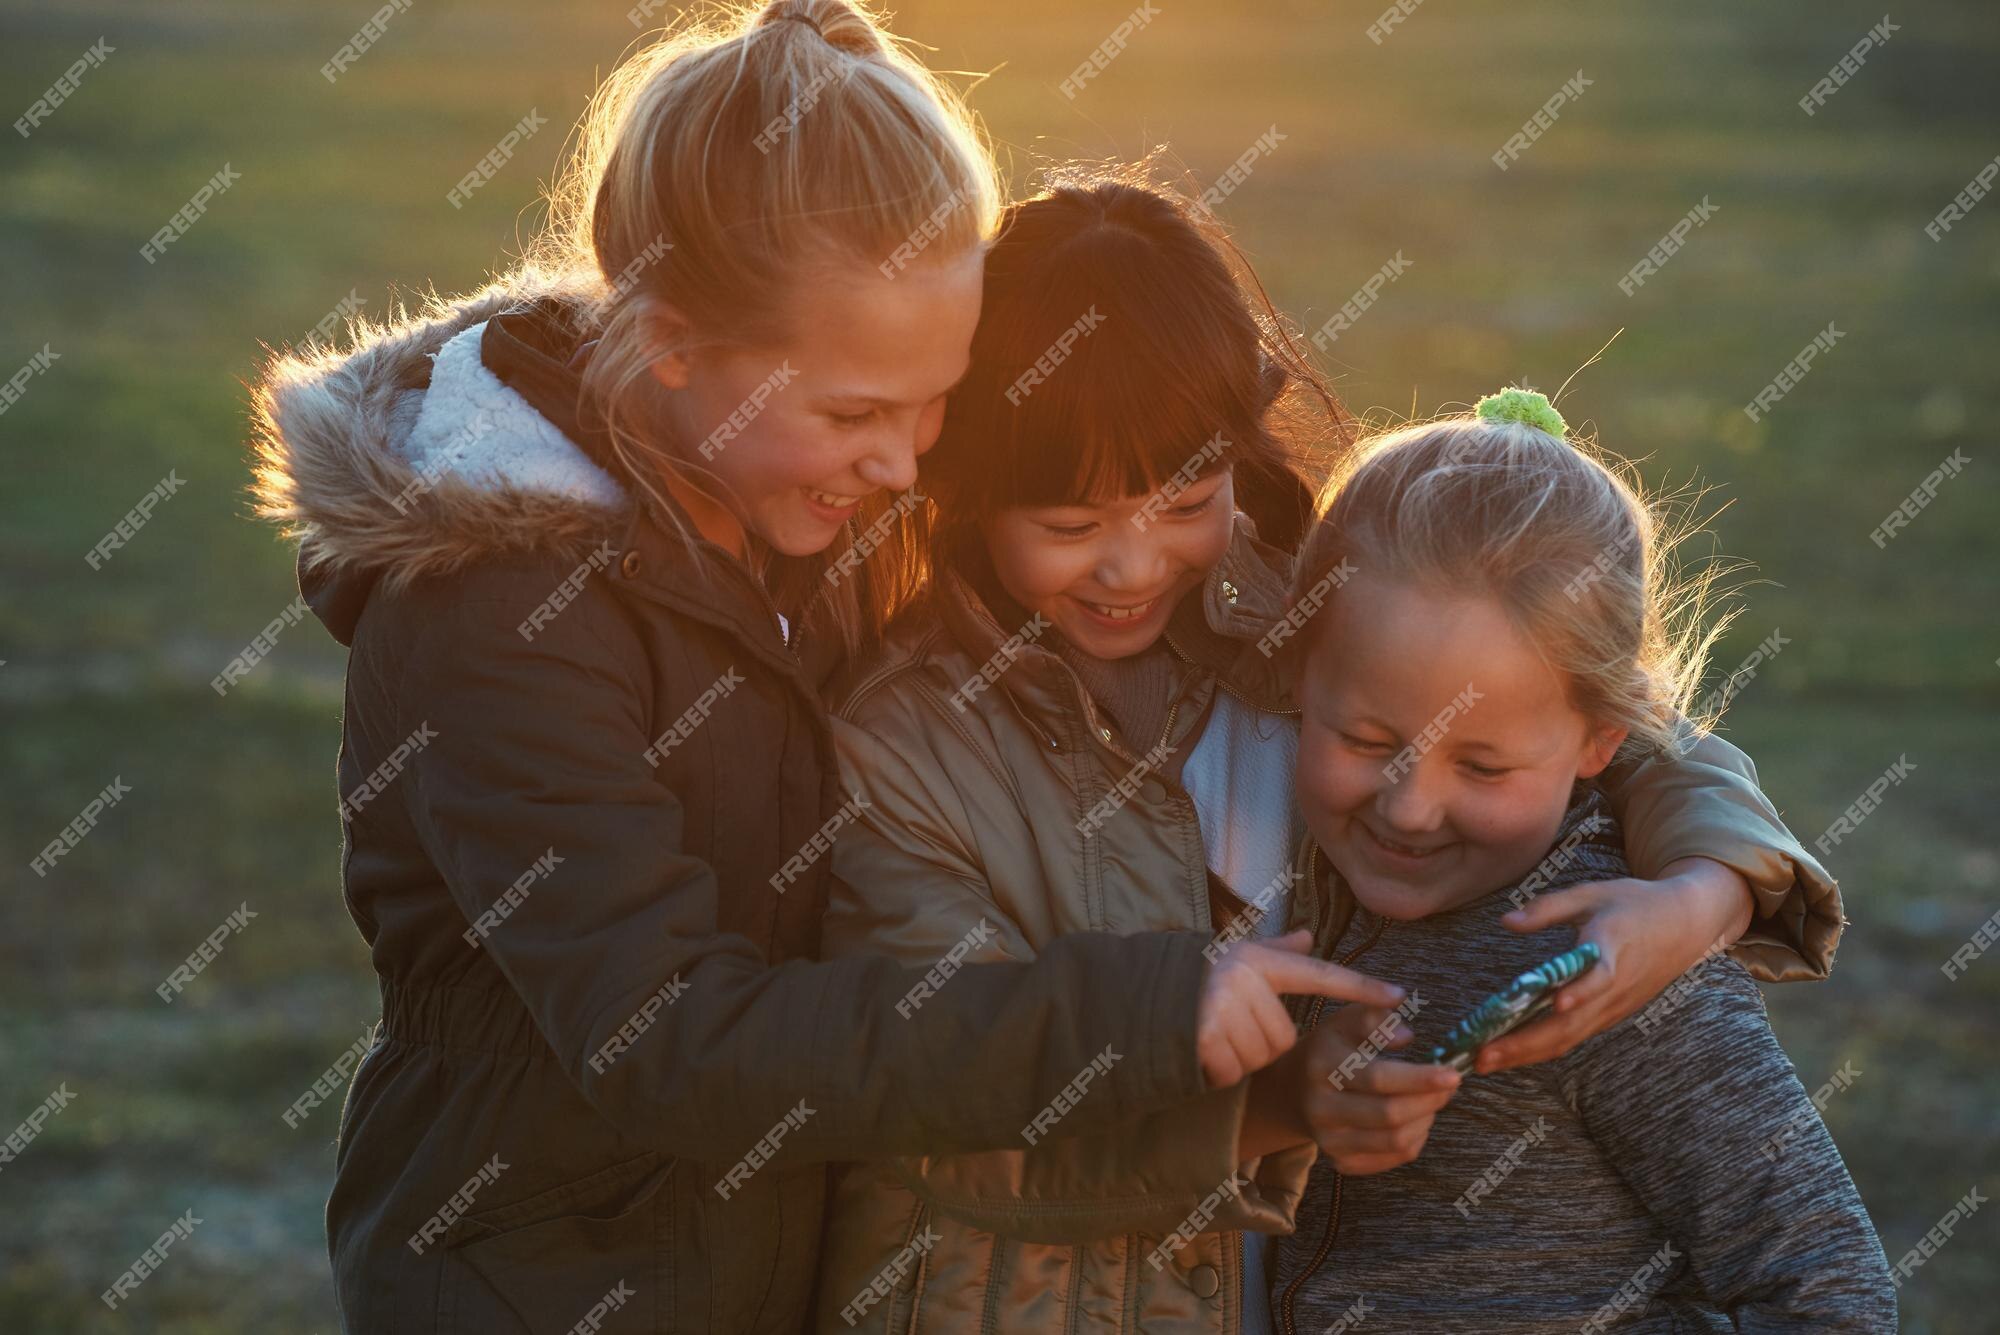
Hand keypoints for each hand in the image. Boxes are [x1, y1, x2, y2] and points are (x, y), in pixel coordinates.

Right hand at [1197, 929, 1404, 1087]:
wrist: (1135, 996)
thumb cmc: (1192, 979)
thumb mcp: (1233, 958)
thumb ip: (1274, 952)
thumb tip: (1308, 937)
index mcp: (1257, 961)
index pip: (1320, 974)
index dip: (1360, 987)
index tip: (1399, 999)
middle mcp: (1243, 978)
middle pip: (1284, 1036)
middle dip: (1260, 1042)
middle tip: (1230, 1027)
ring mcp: (1223, 1007)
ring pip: (1261, 1055)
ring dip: (1239, 1057)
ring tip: (1212, 1035)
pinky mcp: (1205, 1036)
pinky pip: (1234, 1070)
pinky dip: (1219, 1071)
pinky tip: (1201, 1052)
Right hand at [1298, 1003, 1458, 1173]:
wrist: (1291, 1092)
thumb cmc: (1329, 1050)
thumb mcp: (1344, 1022)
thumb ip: (1374, 1019)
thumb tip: (1407, 1036)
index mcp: (1323, 1067)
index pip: (1378, 1078)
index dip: (1420, 1079)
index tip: (1453, 1073)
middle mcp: (1321, 1108)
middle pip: (1390, 1115)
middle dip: (1430, 1101)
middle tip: (1450, 1084)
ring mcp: (1329, 1141)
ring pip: (1396, 1140)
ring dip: (1426, 1119)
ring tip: (1433, 1099)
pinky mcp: (1342, 1162)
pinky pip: (1393, 1157)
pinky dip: (1416, 1137)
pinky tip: (1416, 1118)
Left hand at [1478, 857, 1752, 1072]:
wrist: (1686, 925)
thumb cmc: (1634, 903)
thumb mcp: (1592, 893)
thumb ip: (1548, 907)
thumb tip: (1506, 921)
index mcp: (1612, 947)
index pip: (1599, 975)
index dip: (1580, 991)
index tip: (1556, 1003)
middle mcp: (1615, 985)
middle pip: (1572, 1022)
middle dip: (1526, 1042)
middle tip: (1482, 1054)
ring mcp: (1615, 1005)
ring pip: (1570, 1036)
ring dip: (1527, 1052)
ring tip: (1485, 1061)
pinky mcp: (1612, 1014)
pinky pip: (1575, 1036)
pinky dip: (1543, 1048)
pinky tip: (1511, 1054)